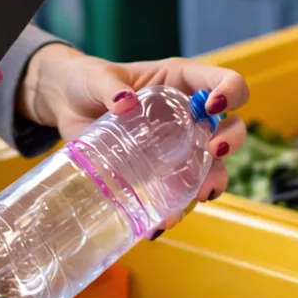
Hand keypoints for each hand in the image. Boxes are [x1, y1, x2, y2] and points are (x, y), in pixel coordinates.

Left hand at [20, 47, 248, 231]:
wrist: (66, 107)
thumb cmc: (87, 80)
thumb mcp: (96, 77)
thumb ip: (109, 86)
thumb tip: (125, 103)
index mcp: (181, 81)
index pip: (223, 82)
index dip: (230, 92)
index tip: (213, 108)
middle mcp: (188, 114)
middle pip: (230, 126)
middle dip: (230, 141)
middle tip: (214, 152)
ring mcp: (178, 145)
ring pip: (213, 165)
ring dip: (213, 181)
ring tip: (200, 195)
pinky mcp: (159, 171)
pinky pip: (179, 191)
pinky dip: (176, 208)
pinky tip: (163, 220)